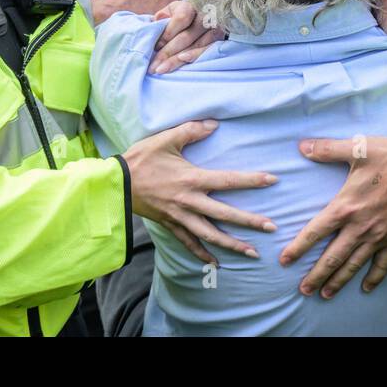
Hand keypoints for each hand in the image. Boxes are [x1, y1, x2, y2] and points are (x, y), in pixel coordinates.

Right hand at [121, 120, 277, 263]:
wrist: (114, 184)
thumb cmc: (141, 159)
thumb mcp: (166, 139)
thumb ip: (192, 130)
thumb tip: (215, 123)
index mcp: (192, 179)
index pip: (229, 180)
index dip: (252, 180)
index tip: (273, 180)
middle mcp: (190, 202)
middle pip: (225, 214)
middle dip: (250, 222)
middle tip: (272, 228)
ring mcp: (180, 216)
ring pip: (210, 234)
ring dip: (232, 244)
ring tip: (252, 253)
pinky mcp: (170, 225)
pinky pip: (188, 242)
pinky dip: (201, 254)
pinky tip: (215, 263)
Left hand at [150, 0, 224, 73]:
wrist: (200, 24)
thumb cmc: (178, 20)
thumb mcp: (170, 13)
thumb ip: (162, 17)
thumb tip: (157, 20)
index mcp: (190, 6)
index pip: (182, 18)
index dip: (168, 33)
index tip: (156, 46)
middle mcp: (205, 15)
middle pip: (187, 36)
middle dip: (168, 52)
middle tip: (153, 66)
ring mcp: (215, 28)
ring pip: (196, 46)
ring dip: (177, 60)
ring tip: (162, 69)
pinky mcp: (221, 41)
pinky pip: (208, 51)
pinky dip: (195, 57)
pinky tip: (183, 61)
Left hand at [279, 136, 386, 297]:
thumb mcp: (359, 148)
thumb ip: (328, 149)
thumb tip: (302, 146)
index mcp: (345, 208)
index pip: (315, 232)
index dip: (298, 247)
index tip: (285, 261)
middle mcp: (358, 228)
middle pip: (332, 258)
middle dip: (316, 275)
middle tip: (303, 290)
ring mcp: (377, 237)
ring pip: (353, 265)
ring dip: (337, 282)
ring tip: (324, 295)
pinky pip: (382, 265)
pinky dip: (374, 279)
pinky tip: (365, 289)